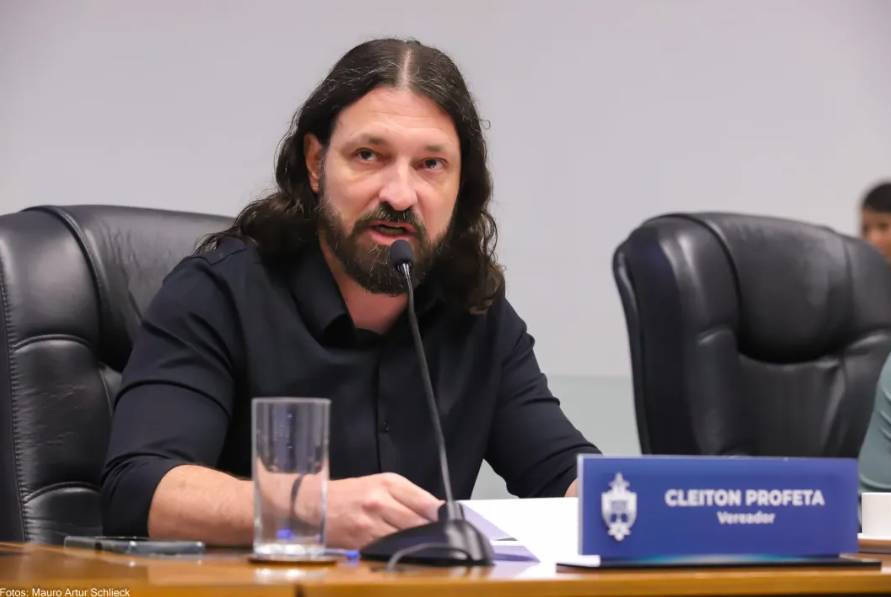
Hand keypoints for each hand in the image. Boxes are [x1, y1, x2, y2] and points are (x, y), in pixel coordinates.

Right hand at [323, 473, 442, 548]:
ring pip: (405, 540)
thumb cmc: (350, 493)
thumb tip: (438, 510)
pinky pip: (387, 551)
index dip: (440, 516)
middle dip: (430, 532)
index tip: (447, 523)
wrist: (313, 504)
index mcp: (388, 484)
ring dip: (416, 544)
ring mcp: (369, 526)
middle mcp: (379, 503)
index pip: (426, 503)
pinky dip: (396, 552)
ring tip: (419, 545)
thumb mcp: (380, 483)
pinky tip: (399, 551)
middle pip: (418, 524)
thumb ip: (410, 495)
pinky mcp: (360, 545)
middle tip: (436, 537)